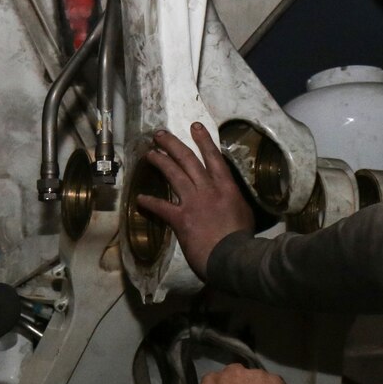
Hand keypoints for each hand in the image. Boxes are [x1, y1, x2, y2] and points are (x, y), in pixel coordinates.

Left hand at [136, 123, 254, 276]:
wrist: (233, 256)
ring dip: (160, 162)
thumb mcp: (243, 211)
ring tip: (150, 153)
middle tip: (160, 135)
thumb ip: (232, 199)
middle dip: (173, 145)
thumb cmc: (241, 237)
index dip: (203, 140)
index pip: (214, 158)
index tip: (194, 126)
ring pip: (174, 174)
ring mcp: (193, 202)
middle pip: (188, 160)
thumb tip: (228, 196)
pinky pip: (161, 207)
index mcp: (226, 186)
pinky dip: (149, 203)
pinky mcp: (181, 219)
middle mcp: (208, 189)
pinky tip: (139, 198)